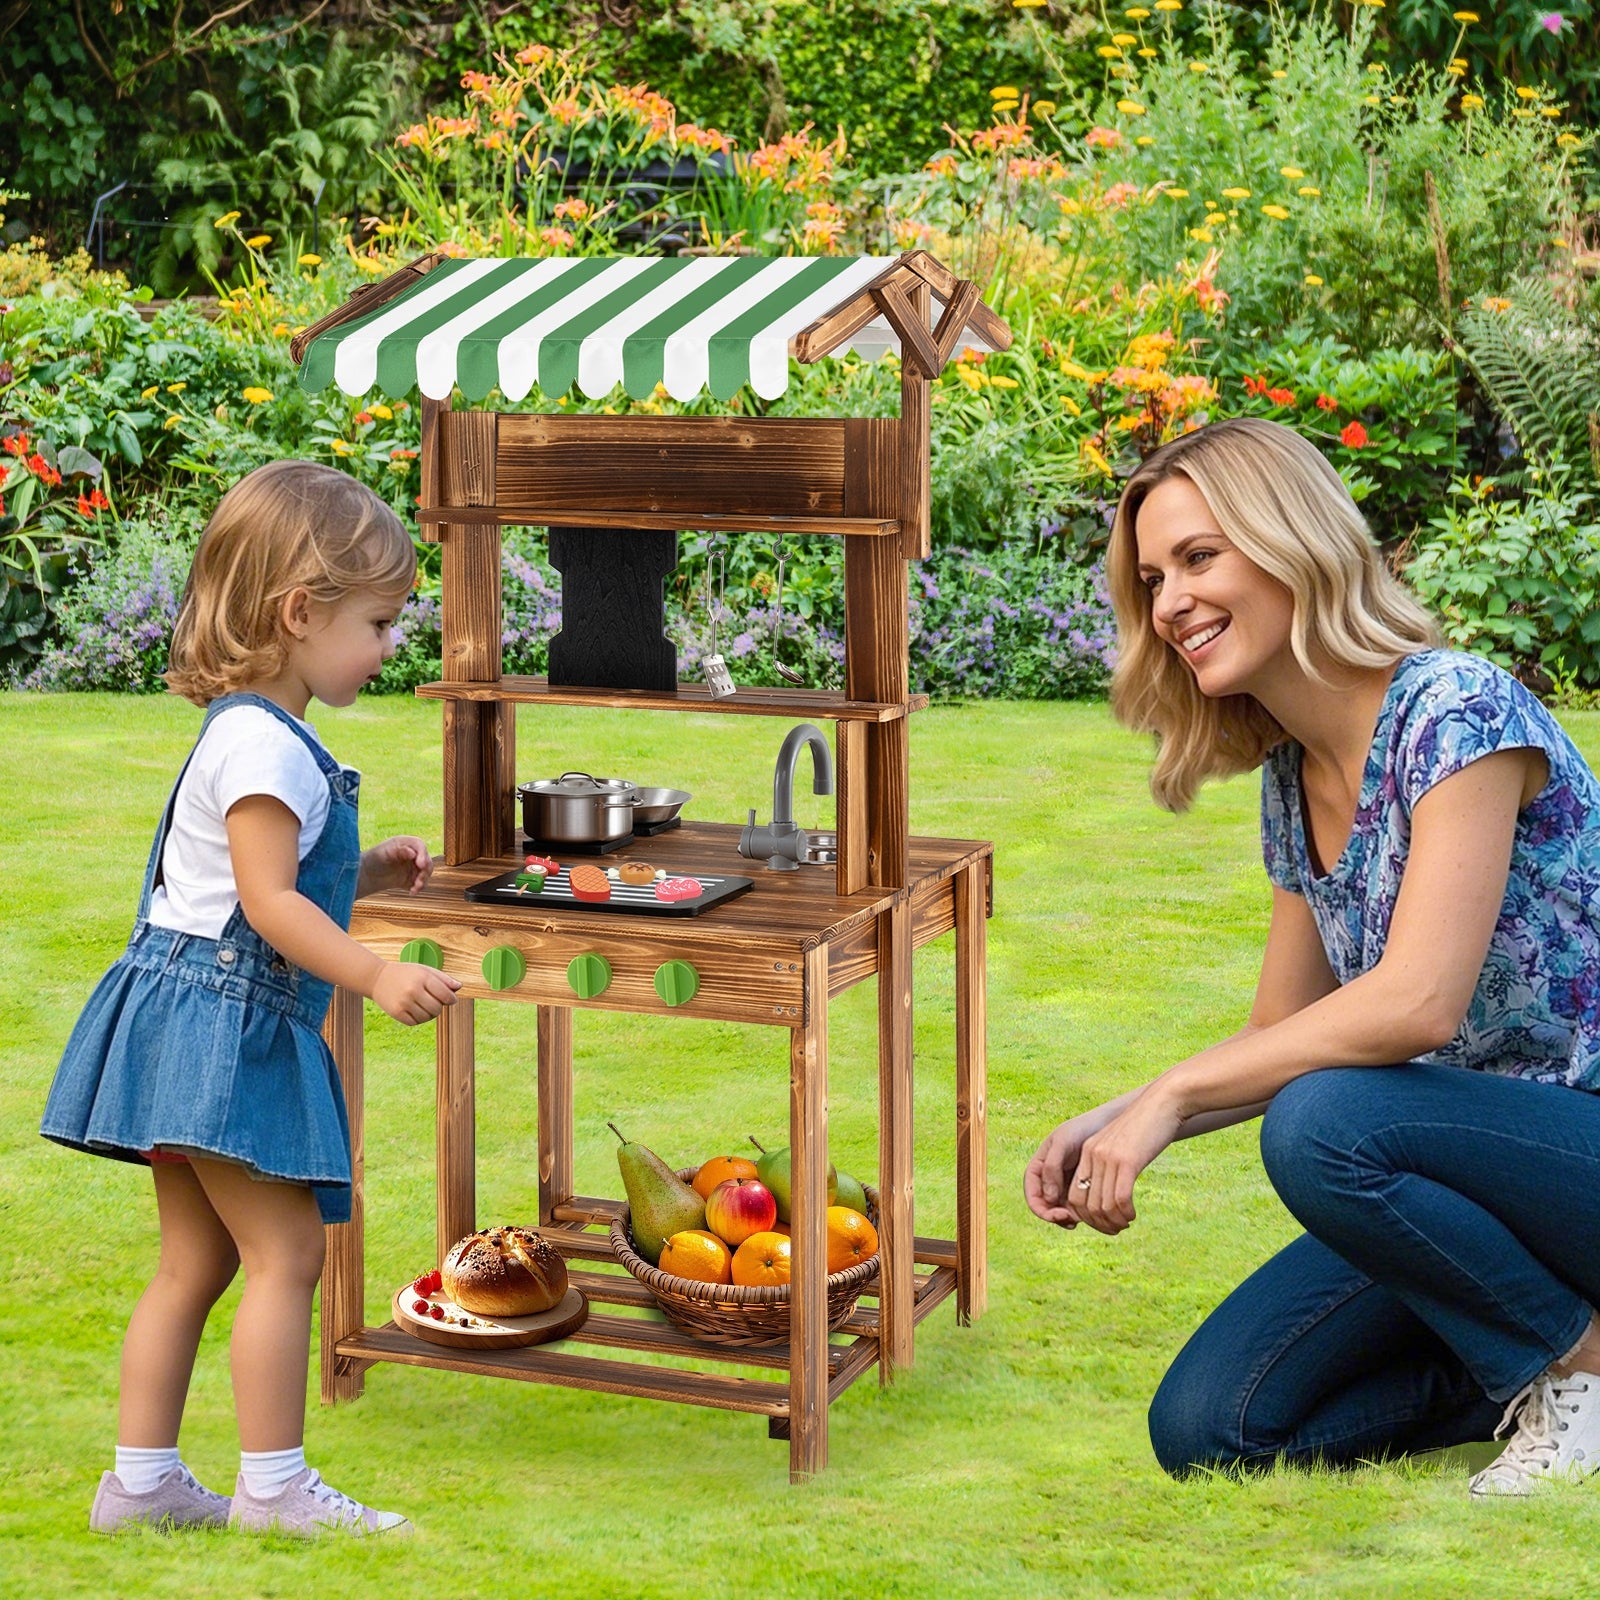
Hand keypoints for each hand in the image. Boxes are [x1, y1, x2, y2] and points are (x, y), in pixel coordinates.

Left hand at [362, 836, 434, 896]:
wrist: (365, 875)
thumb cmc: (372, 860)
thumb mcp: (383, 853)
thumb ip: (398, 851)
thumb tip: (413, 853)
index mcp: (406, 843)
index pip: (420, 846)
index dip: (423, 855)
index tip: (421, 865)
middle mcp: (412, 854)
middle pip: (427, 860)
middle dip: (425, 871)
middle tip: (419, 881)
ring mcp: (413, 866)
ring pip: (426, 872)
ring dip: (423, 880)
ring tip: (415, 888)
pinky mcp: (411, 879)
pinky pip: (420, 883)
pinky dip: (419, 888)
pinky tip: (412, 892)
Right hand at [372, 961, 459, 1024]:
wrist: (377, 978)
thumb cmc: (406, 973)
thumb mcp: (424, 970)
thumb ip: (443, 979)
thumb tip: (459, 987)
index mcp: (423, 978)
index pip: (446, 995)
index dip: (451, 999)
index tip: (450, 999)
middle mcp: (413, 990)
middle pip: (437, 1008)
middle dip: (439, 1006)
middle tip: (433, 1001)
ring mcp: (404, 1002)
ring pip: (427, 1017)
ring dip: (429, 1014)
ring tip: (423, 1005)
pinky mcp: (396, 1012)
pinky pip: (415, 1022)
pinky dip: (418, 1018)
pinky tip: (414, 1009)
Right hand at [1026, 1105, 1116, 1227]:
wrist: (1105, 1125)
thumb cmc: (1081, 1129)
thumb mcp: (1062, 1142)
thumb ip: (1051, 1167)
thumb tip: (1049, 1197)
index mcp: (1038, 1169)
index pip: (1033, 1197)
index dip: (1042, 1210)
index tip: (1059, 1214)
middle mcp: (1048, 1180)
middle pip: (1046, 1208)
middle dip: (1057, 1218)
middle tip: (1073, 1220)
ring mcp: (1064, 1186)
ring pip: (1061, 1211)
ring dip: (1069, 1219)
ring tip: (1083, 1219)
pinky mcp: (1080, 1189)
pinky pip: (1076, 1207)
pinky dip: (1081, 1214)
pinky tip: (1091, 1215)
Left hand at [1069, 1089, 1184, 1235]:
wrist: (1163, 1104)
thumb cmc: (1144, 1129)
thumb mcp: (1118, 1146)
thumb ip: (1107, 1165)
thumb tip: (1106, 1197)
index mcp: (1086, 1152)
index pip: (1073, 1195)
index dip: (1085, 1217)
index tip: (1102, 1223)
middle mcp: (1092, 1155)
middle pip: (1084, 1204)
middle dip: (1098, 1224)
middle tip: (1115, 1229)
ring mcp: (1108, 1158)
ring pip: (1102, 1205)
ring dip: (1113, 1222)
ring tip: (1125, 1224)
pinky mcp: (1127, 1161)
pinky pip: (1120, 1199)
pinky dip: (1125, 1213)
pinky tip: (1133, 1215)